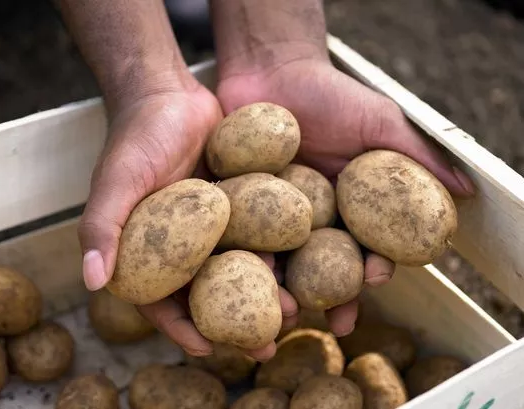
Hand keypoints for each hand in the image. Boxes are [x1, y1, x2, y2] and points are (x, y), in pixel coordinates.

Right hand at [77, 80, 297, 359]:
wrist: (171, 94)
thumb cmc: (136, 137)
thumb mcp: (116, 181)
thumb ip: (101, 227)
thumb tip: (92, 281)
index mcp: (144, 251)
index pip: (159, 301)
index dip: (181, 328)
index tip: (208, 349)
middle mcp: (179, 246)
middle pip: (207, 295)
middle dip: (234, 324)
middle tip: (265, 346)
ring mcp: (211, 228)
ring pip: (238, 271)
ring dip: (263, 294)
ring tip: (293, 312)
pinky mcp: (237, 207)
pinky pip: (256, 236)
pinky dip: (275, 254)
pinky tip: (300, 267)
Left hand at [216, 56, 474, 335]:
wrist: (271, 69)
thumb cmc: (330, 94)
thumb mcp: (379, 122)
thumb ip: (417, 156)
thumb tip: (464, 193)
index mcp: (351, 206)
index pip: (367, 246)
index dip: (374, 266)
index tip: (376, 277)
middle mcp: (314, 218)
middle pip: (325, 267)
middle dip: (333, 297)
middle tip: (336, 322)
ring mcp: (273, 216)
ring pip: (283, 261)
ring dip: (289, 290)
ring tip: (288, 310)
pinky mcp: (239, 207)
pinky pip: (242, 237)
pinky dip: (245, 259)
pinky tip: (248, 276)